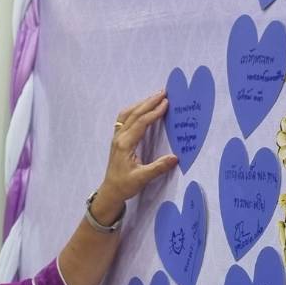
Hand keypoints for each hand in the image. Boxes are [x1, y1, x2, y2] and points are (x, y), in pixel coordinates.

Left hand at [94, 92, 177, 220]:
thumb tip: (175, 158)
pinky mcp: (118, 139)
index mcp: (125, 144)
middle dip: (149, 102)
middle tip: (163, 92)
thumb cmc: (124, 185)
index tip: (166, 103)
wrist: (110, 191)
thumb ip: (158, 167)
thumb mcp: (142, 178)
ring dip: (141, 104)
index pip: (141, 123)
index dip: (154, 112)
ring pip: (127, 114)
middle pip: (134, 114)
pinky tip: (142, 109)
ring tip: (154, 97)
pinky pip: (124, 119)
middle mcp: (119, 137)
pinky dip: (134, 110)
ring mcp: (117, 137)